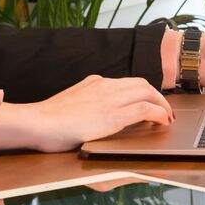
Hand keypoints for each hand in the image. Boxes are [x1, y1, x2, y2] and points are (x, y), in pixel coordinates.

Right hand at [0, 75, 174, 151]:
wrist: (38, 123)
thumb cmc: (47, 121)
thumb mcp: (70, 104)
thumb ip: (85, 103)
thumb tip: (92, 113)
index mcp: (94, 82)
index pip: (126, 82)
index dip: (142, 92)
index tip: (149, 102)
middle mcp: (104, 85)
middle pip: (141, 84)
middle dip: (157, 96)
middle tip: (164, 111)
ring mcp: (110, 98)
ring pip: (147, 92)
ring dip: (162, 105)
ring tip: (167, 118)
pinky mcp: (113, 114)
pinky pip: (145, 109)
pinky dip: (159, 113)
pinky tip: (163, 122)